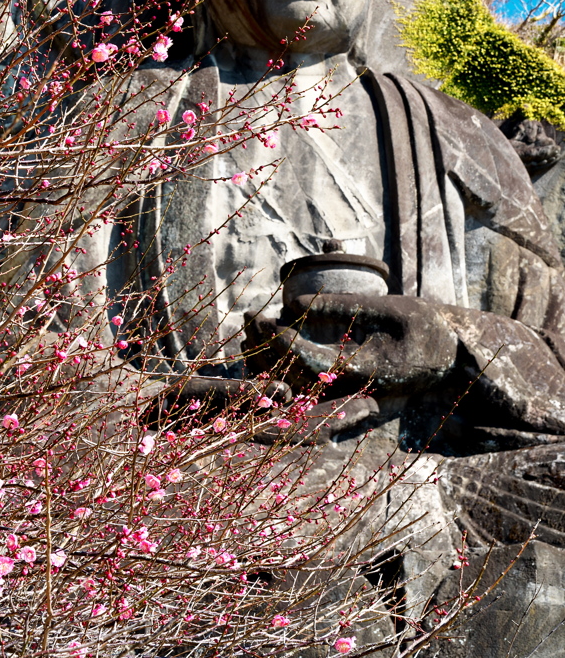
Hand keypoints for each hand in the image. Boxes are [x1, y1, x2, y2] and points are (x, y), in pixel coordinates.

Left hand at [245, 294, 457, 392]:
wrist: (451, 357)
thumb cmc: (426, 327)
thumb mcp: (391, 309)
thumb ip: (343, 306)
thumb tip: (294, 301)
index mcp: (369, 375)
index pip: (316, 365)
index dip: (288, 344)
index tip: (267, 319)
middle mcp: (353, 394)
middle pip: (298, 382)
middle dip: (268, 351)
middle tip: (250, 316)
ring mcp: (347, 398)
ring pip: (295, 388)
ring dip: (267, 359)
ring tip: (249, 321)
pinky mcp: (342, 393)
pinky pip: (302, 385)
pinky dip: (278, 364)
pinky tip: (261, 337)